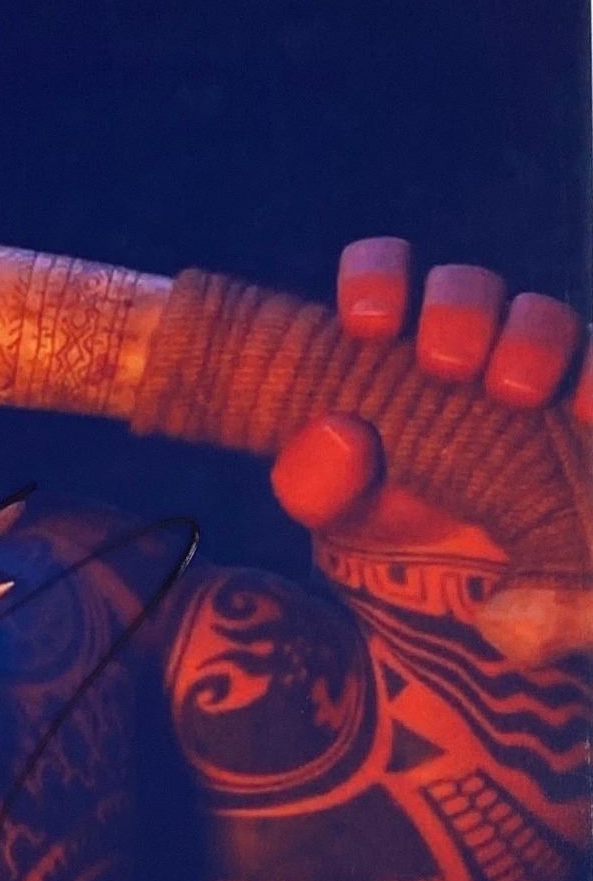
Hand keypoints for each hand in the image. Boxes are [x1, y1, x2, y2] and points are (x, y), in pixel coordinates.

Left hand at [266, 238, 589, 664]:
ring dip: (531, 338)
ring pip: (543, 318)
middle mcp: (472, 348)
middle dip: (457, 310)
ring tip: (515, 392)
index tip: (369, 322)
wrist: (480, 604)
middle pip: (467, 287)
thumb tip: (339, 435)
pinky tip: (589, 409)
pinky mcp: (590, 407)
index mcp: (392, 354)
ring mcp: (543, 375)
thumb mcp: (343, 519)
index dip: (378, 276)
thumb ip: (315, 482)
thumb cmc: (396, 539)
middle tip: (445, 363)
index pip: (385, 277)